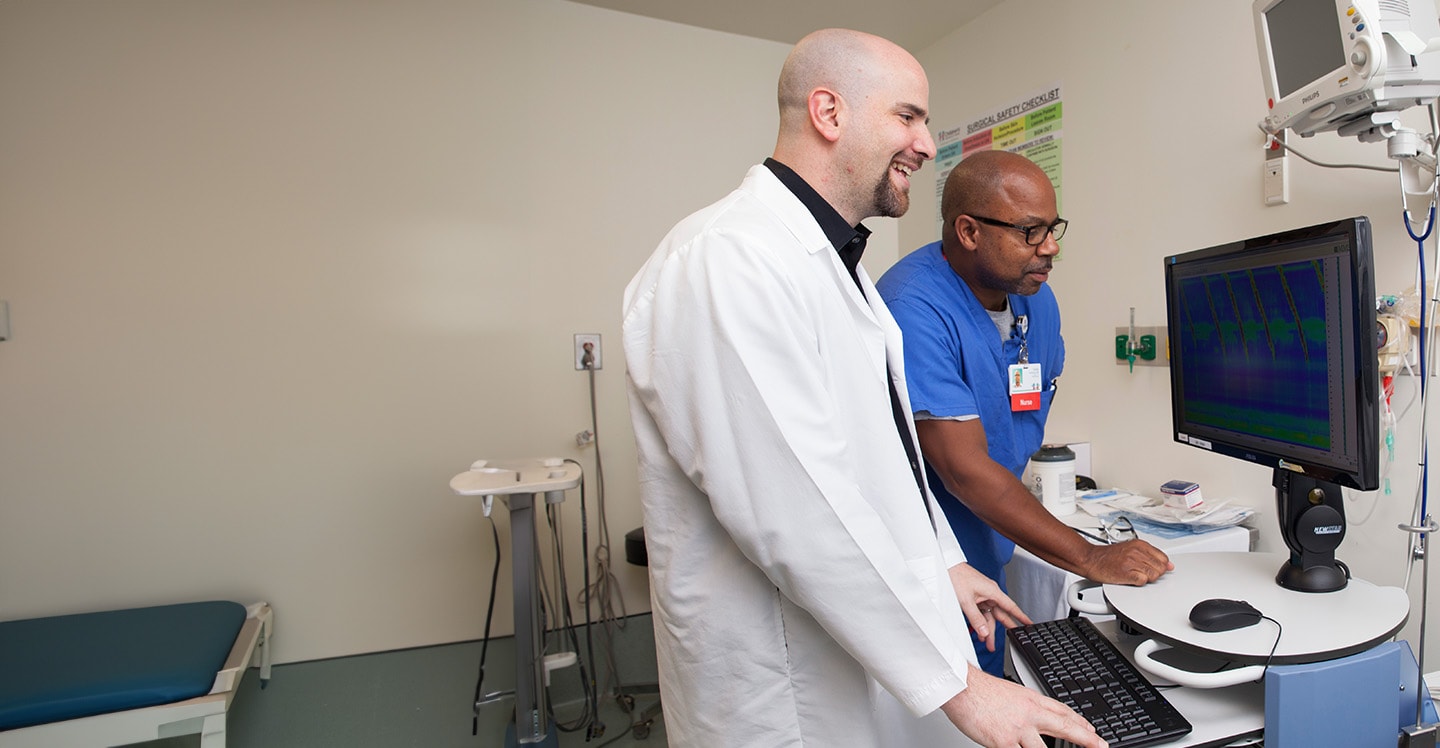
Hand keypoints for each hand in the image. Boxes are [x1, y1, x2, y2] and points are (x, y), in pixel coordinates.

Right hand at [940, 665, 1106, 747]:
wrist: (961, 687)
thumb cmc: (977, 689)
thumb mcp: (1008, 693)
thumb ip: (1021, 706)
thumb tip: (1026, 717)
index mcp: (1030, 700)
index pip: (1062, 711)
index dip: (1079, 722)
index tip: (1092, 729)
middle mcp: (1029, 714)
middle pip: (1065, 727)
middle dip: (1086, 738)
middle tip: (1101, 745)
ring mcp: (1019, 729)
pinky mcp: (1005, 742)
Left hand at [948, 563, 1029, 650]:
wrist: (944, 567)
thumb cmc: (956, 577)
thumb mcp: (966, 601)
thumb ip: (976, 618)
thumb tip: (984, 631)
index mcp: (993, 591)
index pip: (1011, 607)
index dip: (1021, 617)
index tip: (1029, 624)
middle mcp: (989, 593)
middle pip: (999, 615)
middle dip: (1002, 630)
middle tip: (1009, 641)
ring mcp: (982, 595)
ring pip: (989, 616)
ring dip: (988, 629)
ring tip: (987, 643)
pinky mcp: (974, 597)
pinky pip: (981, 613)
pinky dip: (980, 622)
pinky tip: (979, 632)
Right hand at [1081, 539, 1172, 585]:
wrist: (1090, 559)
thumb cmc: (1108, 556)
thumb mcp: (1131, 548)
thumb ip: (1150, 555)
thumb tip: (1168, 565)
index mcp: (1140, 544)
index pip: (1164, 558)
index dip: (1160, 566)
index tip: (1153, 568)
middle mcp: (1137, 551)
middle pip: (1160, 568)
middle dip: (1154, 573)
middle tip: (1140, 572)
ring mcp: (1131, 562)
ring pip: (1154, 575)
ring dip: (1146, 578)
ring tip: (1134, 575)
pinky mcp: (1126, 573)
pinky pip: (1143, 581)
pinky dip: (1138, 582)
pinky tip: (1130, 578)